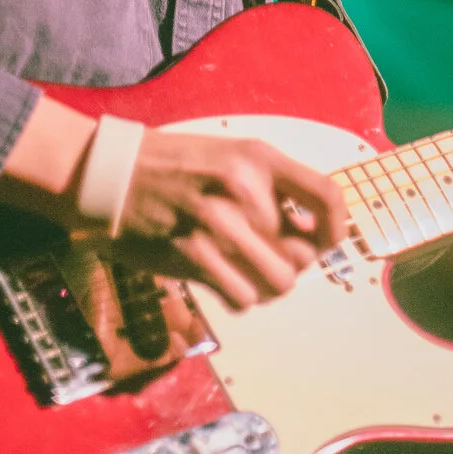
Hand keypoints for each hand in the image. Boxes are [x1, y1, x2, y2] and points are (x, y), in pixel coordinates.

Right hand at [107, 126, 351, 309]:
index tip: (327, 240)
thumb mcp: (230, 156)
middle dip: (292, 261)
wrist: (115, 174)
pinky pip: (243, 297)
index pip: (327, 195)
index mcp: (258, 158)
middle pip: (304, 253)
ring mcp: (219, 225)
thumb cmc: (177, 166)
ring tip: (248, 270)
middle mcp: (244, 190)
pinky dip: (240, 295)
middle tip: (270, 255)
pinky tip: (223, 276)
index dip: (337, 227)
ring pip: (279, 283)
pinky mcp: (194, 256)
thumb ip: (271, 188)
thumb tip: (311, 237)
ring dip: (267, 283)